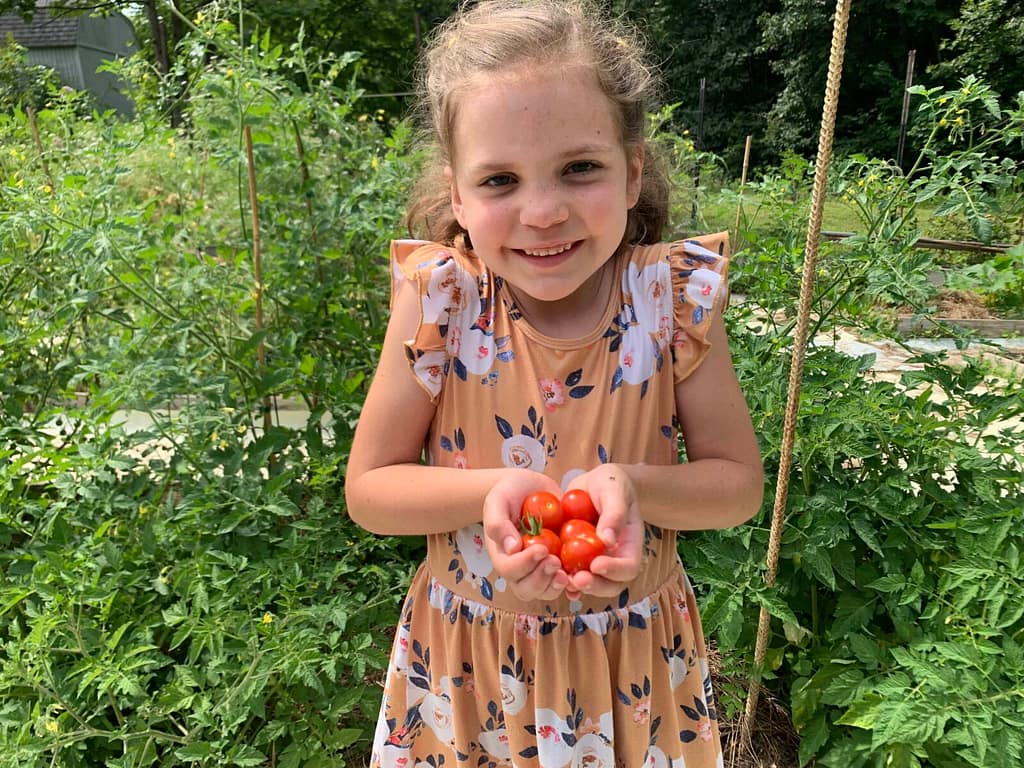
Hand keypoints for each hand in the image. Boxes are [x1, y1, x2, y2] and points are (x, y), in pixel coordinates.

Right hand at [483, 470, 569, 601]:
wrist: (530, 488)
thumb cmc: (509, 493)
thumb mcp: (498, 501)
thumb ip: (498, 523)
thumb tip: (512, 549)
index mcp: (503, 554)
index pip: (510, 570)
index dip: (525, 564)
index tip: (541, 548)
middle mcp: (520, 567)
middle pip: (526, 589)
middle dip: (542, 579)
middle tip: (555, 561)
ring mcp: (539, 568)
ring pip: (545, 591)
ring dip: (556, 585)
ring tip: (566, 571)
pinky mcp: (558, 564)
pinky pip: (564, 583)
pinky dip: (573, 584)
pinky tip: (582, 576)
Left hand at [564, 464, 643, 597]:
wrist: (592, 483)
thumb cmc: (610, 483)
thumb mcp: (614, 490)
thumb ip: (614, 513)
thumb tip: (608, 541)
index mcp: (629, 545)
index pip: (628, 567)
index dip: (615, 571)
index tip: (596, 564)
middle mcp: (613, 558)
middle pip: (610, 584)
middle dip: (594, 586)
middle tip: (577, 579)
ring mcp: (594, 560)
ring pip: (589, 584)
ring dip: (575, 586)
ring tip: (560, 578)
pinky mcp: (575, 558)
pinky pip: (570, 574)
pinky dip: (561, 579)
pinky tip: (550, 576)